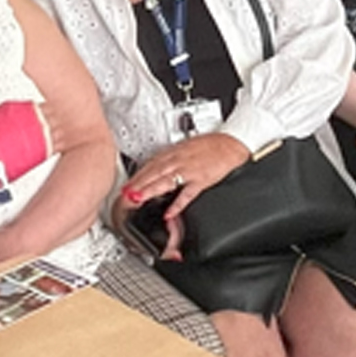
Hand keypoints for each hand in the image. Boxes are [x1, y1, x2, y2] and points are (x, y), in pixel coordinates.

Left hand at [120, 133, 254, 257]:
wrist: (230, 143)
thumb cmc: (209, 146)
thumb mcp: (185, 148)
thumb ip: (169, 159)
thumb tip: (154, 169)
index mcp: (173, 153)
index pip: (149, 165)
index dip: (136, 176)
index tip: (124, 186)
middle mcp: (178, 160)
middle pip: (153, 173)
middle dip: (137, 184)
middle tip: (124, 195)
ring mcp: (189, 170)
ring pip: (165, 180)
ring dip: (150, 189)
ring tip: (138, 198)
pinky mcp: (202, 180)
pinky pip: (188, 193)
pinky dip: (178, 203)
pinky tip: (169, 213)